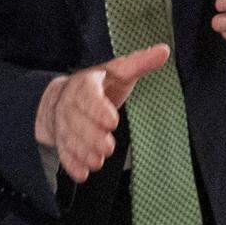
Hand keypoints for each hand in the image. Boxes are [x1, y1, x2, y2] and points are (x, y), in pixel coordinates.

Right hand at [34, 44, 169, 182]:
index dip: (97, 109)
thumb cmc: (100, 85)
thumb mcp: (119, 71)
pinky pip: (63, 152)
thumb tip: (163, 50)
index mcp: (85, 84)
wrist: (64, 98)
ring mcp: (64, 123)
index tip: (112, 121)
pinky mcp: (62, 140)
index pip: (87, 95)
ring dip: (82, 152)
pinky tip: (82, 174)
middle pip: (75, 120)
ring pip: (68, 138)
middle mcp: (70, 103)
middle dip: (90, 136)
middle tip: (107, 147)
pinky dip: (72, 164)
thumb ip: (139, 63)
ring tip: (97, 162)